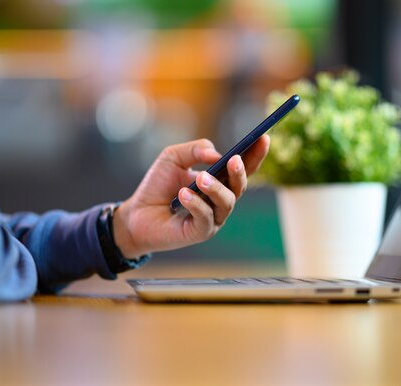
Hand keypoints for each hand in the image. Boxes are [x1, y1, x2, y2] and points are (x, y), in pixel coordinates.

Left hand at [112, 135, 269, 257]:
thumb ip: (195, 150)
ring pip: (227, 202)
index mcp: (219, 181)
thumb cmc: (157, 186)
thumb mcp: (173, 158)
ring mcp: (213, 218)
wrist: (136, 214)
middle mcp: (220, 200)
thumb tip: (217, 155)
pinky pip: (206, 218)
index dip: (255, 154)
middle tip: (234, 160)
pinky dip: (197, 204)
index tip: (263, 138)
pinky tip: (183, 194)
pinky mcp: (200, 232)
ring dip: (216, 188)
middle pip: (240, 186)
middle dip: (240, 172)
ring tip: (201, 178)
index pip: (243, 168)